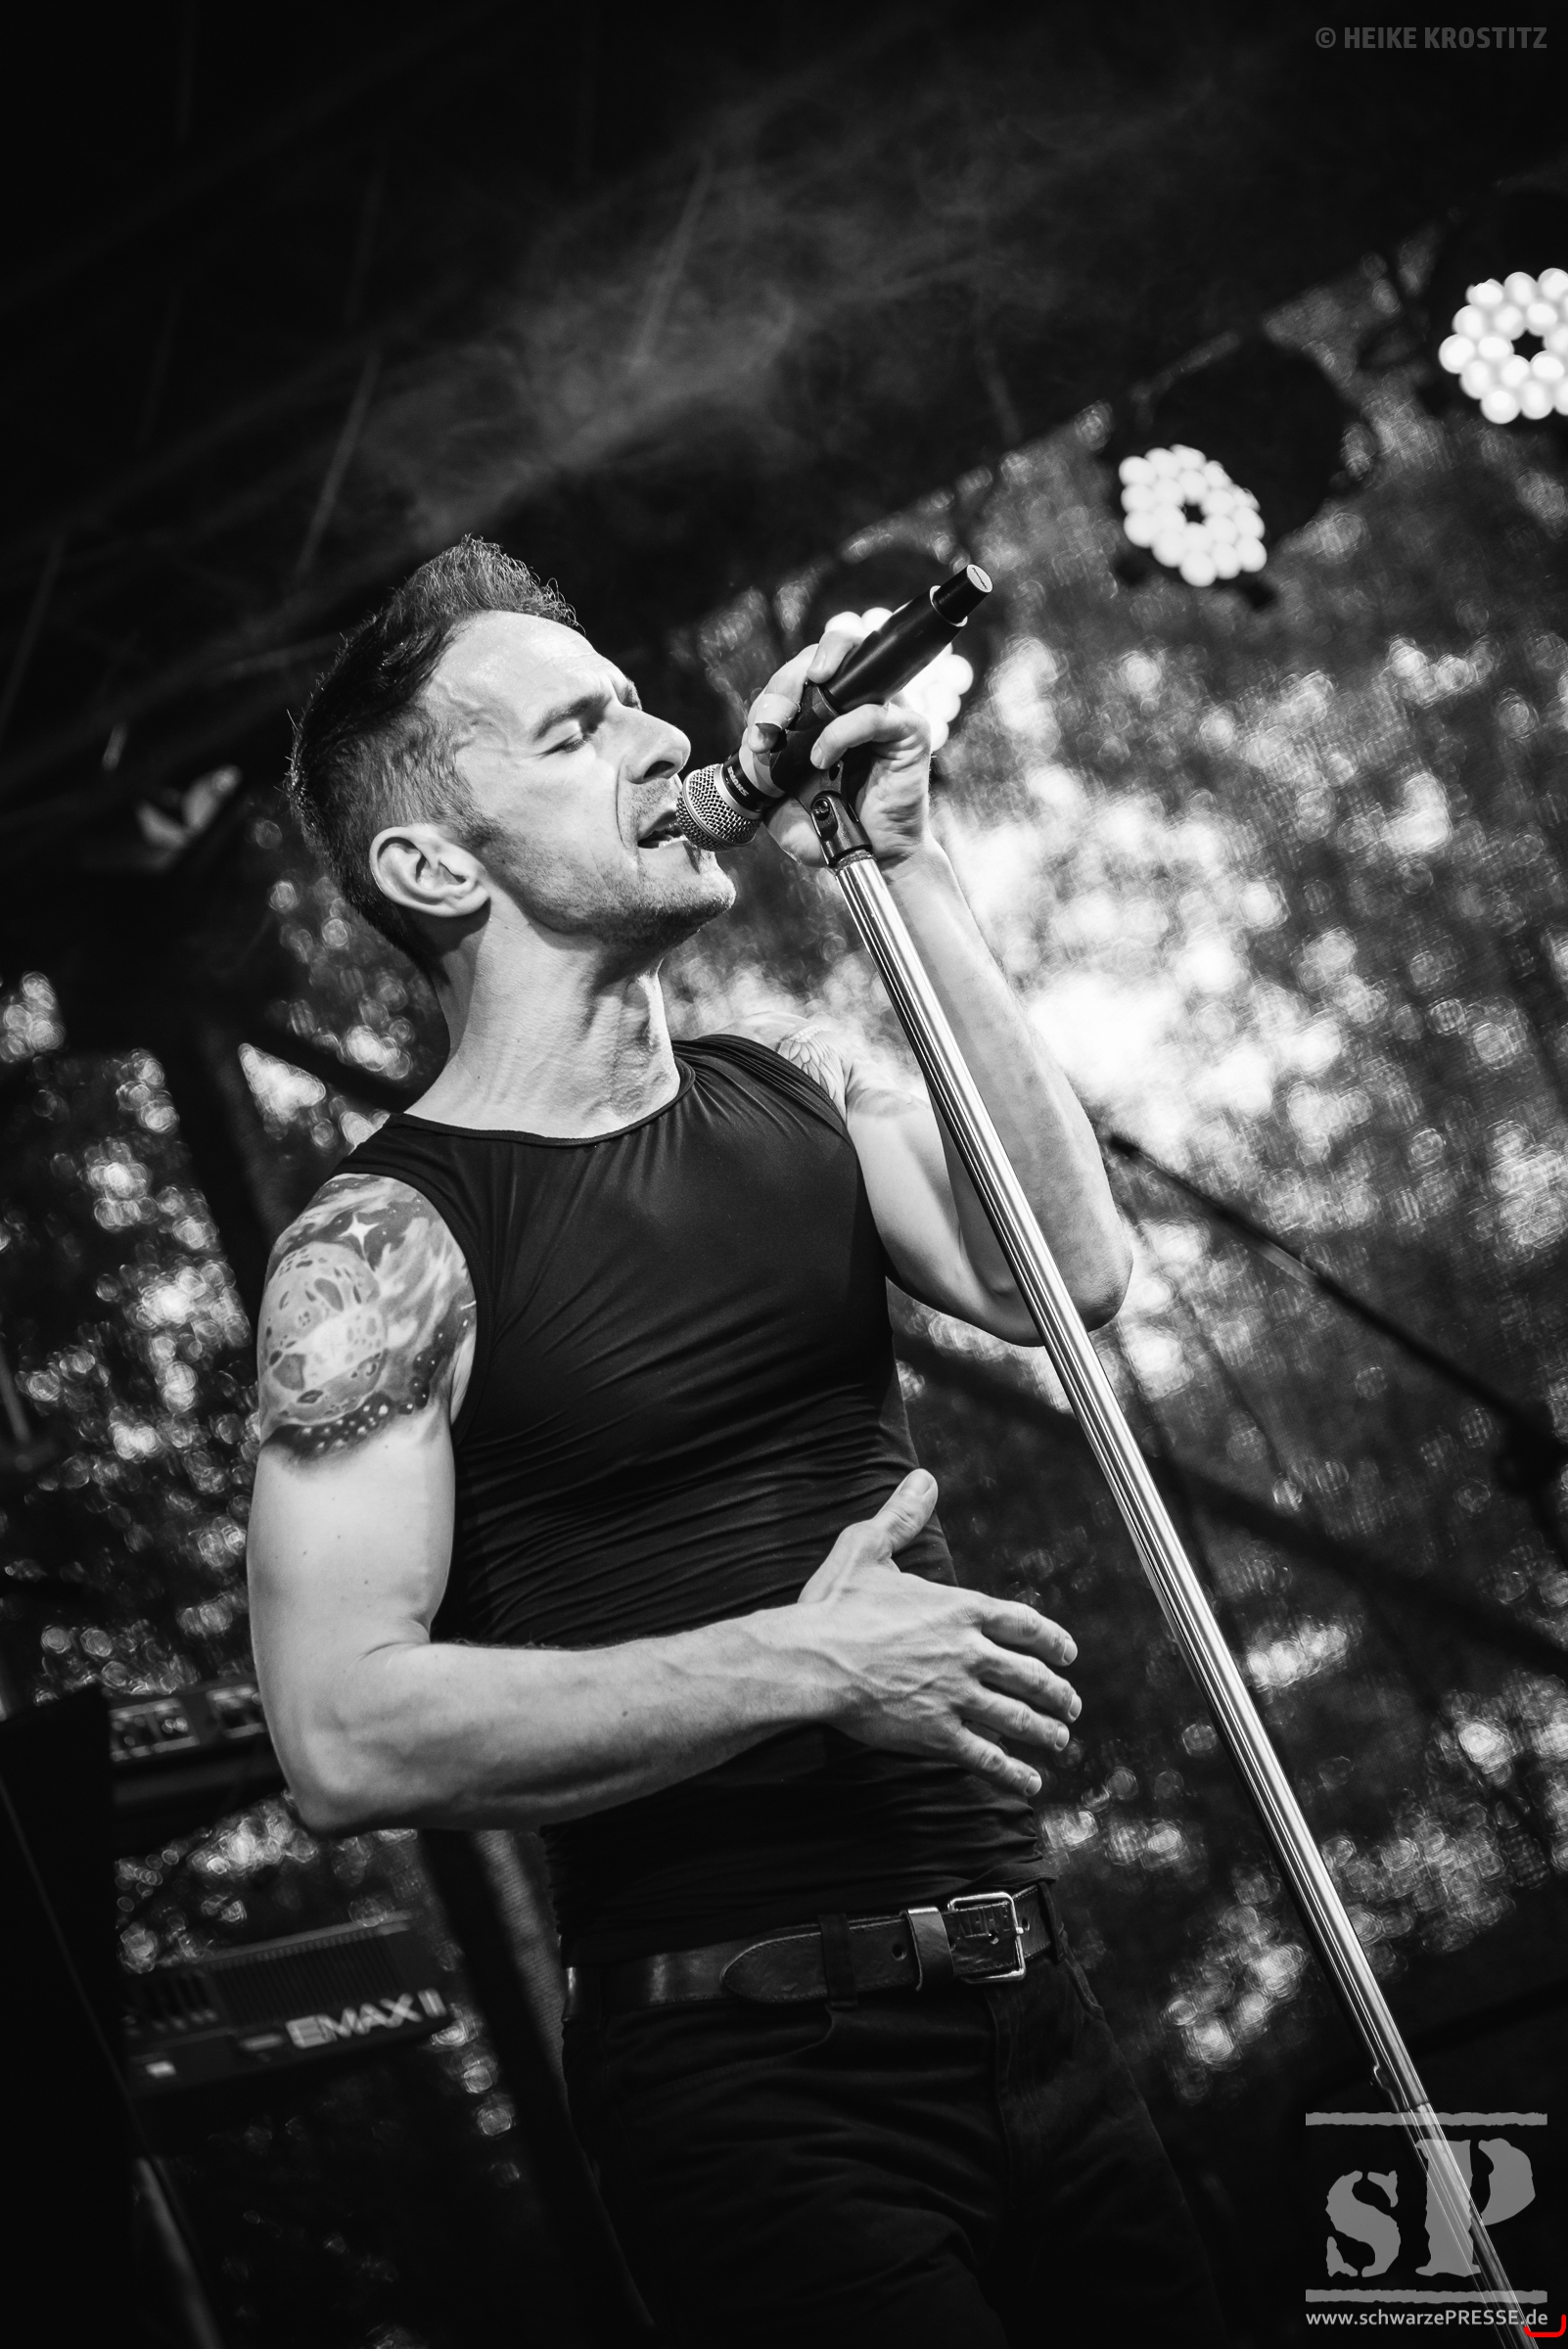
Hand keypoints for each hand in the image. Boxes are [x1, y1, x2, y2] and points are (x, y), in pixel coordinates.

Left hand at [740, 619, 933, 870]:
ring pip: (854, 664)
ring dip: (813, 683)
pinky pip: (872, 715)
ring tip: (788, 723)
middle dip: (786, 681)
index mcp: (827, 710)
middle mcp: (858, 701)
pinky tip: (820, 759)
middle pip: (824, 654)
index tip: (756, 737)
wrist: (873, 856)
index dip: (772, 698)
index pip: (798, 675)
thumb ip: (765, 772)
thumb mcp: (781, 802)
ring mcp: (885, 711)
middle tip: (770, 722)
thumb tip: (756, 744)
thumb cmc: (833, 825)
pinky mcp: (908, 730)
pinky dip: (839, 732)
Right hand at [790, 1469, 1080, 1798]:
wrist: (812, 1661)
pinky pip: (986, 1757)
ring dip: (1044, 1731)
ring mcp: (955, 1696)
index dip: (1051, 1639)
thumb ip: (901, 1516)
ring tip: (1059, 1741)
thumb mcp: (867, 1548)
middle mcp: (967, 1652)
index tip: (1068, 1654)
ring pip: (1016, 1718)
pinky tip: (1028, 1783)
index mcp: (957, 1609)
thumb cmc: (834, 1605)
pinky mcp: (937, 1734)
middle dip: (1057, 1692)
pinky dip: (1012, 1772)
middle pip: (1029, 1675)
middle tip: (1072, 1705)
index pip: (1023, 1622)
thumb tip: (923, 1479)